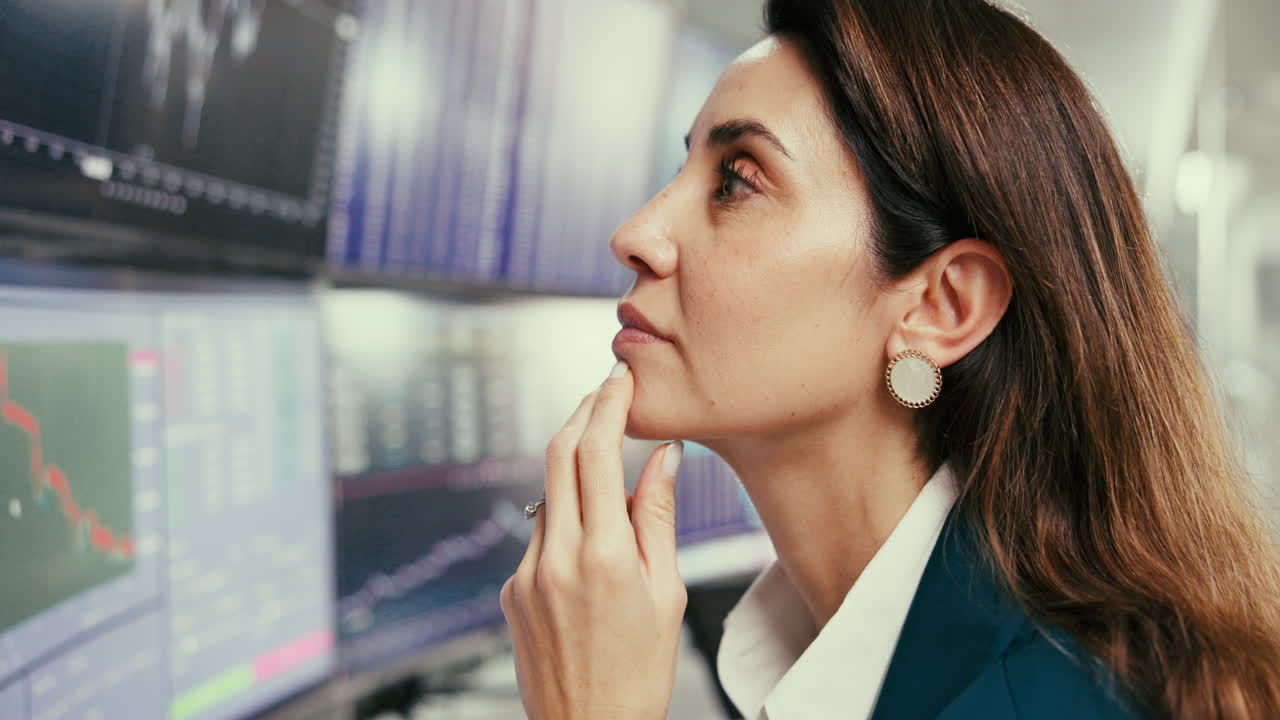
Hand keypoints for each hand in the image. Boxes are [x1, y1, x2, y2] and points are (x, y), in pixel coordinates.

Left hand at [500, 360, 686, 719]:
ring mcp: (525, 574)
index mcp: (603, 557)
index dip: (607, 404)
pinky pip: (539, 536)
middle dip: (582, 413)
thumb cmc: (640, 674)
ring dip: (577, 476)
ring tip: (611, 490)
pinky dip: (565, 525)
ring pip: (550, 497)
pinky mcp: (510, 591)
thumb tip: (663, 456)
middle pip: (558, 454)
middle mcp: (555, 558)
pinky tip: (589, 556)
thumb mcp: (666, 592)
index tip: (620, 378)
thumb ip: (659, 517)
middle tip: (606, 392)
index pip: (597, 453)